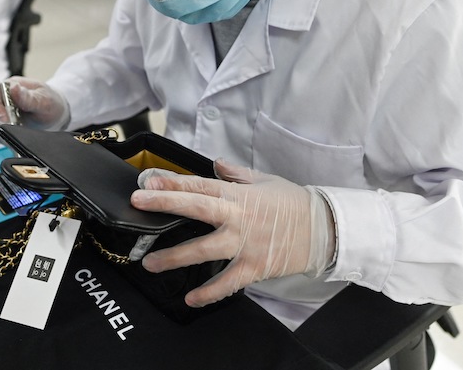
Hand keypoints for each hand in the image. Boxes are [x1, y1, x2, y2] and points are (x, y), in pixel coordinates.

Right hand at [0, 76, 69, 139]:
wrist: (57, 114)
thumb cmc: (51, 101)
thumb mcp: (44, 99)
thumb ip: (28, 96)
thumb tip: (14, 88)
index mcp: (10, 86)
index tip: (5, 119)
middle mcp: (3, 99)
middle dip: (0, 123)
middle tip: (14, 130)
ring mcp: (2, 113)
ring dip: (3, 132)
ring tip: (19, 134)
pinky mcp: (4, 126)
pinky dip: (6, 138)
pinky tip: (17, 138)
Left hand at [130, 160, 335, 307]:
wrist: (323, 229)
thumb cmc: (293, 203)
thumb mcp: (265, 180)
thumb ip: (236, 174)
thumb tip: (216, 164)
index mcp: (238, 195)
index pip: (200, 185)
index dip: (172, 182)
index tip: (148, 181)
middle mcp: (237, 217)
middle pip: (196, 208)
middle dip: (165, 204)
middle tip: (140, 204)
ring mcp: (244, 243)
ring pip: (204, 249)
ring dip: (175, 257)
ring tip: (150, 263)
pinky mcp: (253, 266)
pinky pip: (227, 282)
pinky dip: (209, 292)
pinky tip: (190, 298)